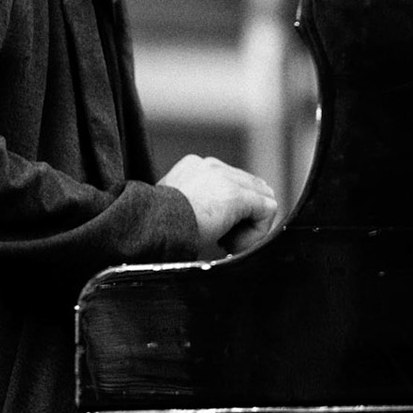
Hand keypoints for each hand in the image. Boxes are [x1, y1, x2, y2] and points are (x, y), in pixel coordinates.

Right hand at [158, 154, 278, 251]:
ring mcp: (225, 177)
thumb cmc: (151, 230)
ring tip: (228, 245)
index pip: (232, 182)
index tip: (214, 235)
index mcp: (193, 168)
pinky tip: (233, 246)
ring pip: (262, 198)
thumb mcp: (172, 213)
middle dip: (244, 218)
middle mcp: (210, 166)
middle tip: (224, 243)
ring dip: (250, 226)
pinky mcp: (236, 194)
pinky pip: (267, 209)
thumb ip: (194, 209)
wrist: (146, 229)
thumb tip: (215, 226)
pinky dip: (256, 232)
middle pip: (251, 188)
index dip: (231, 213)